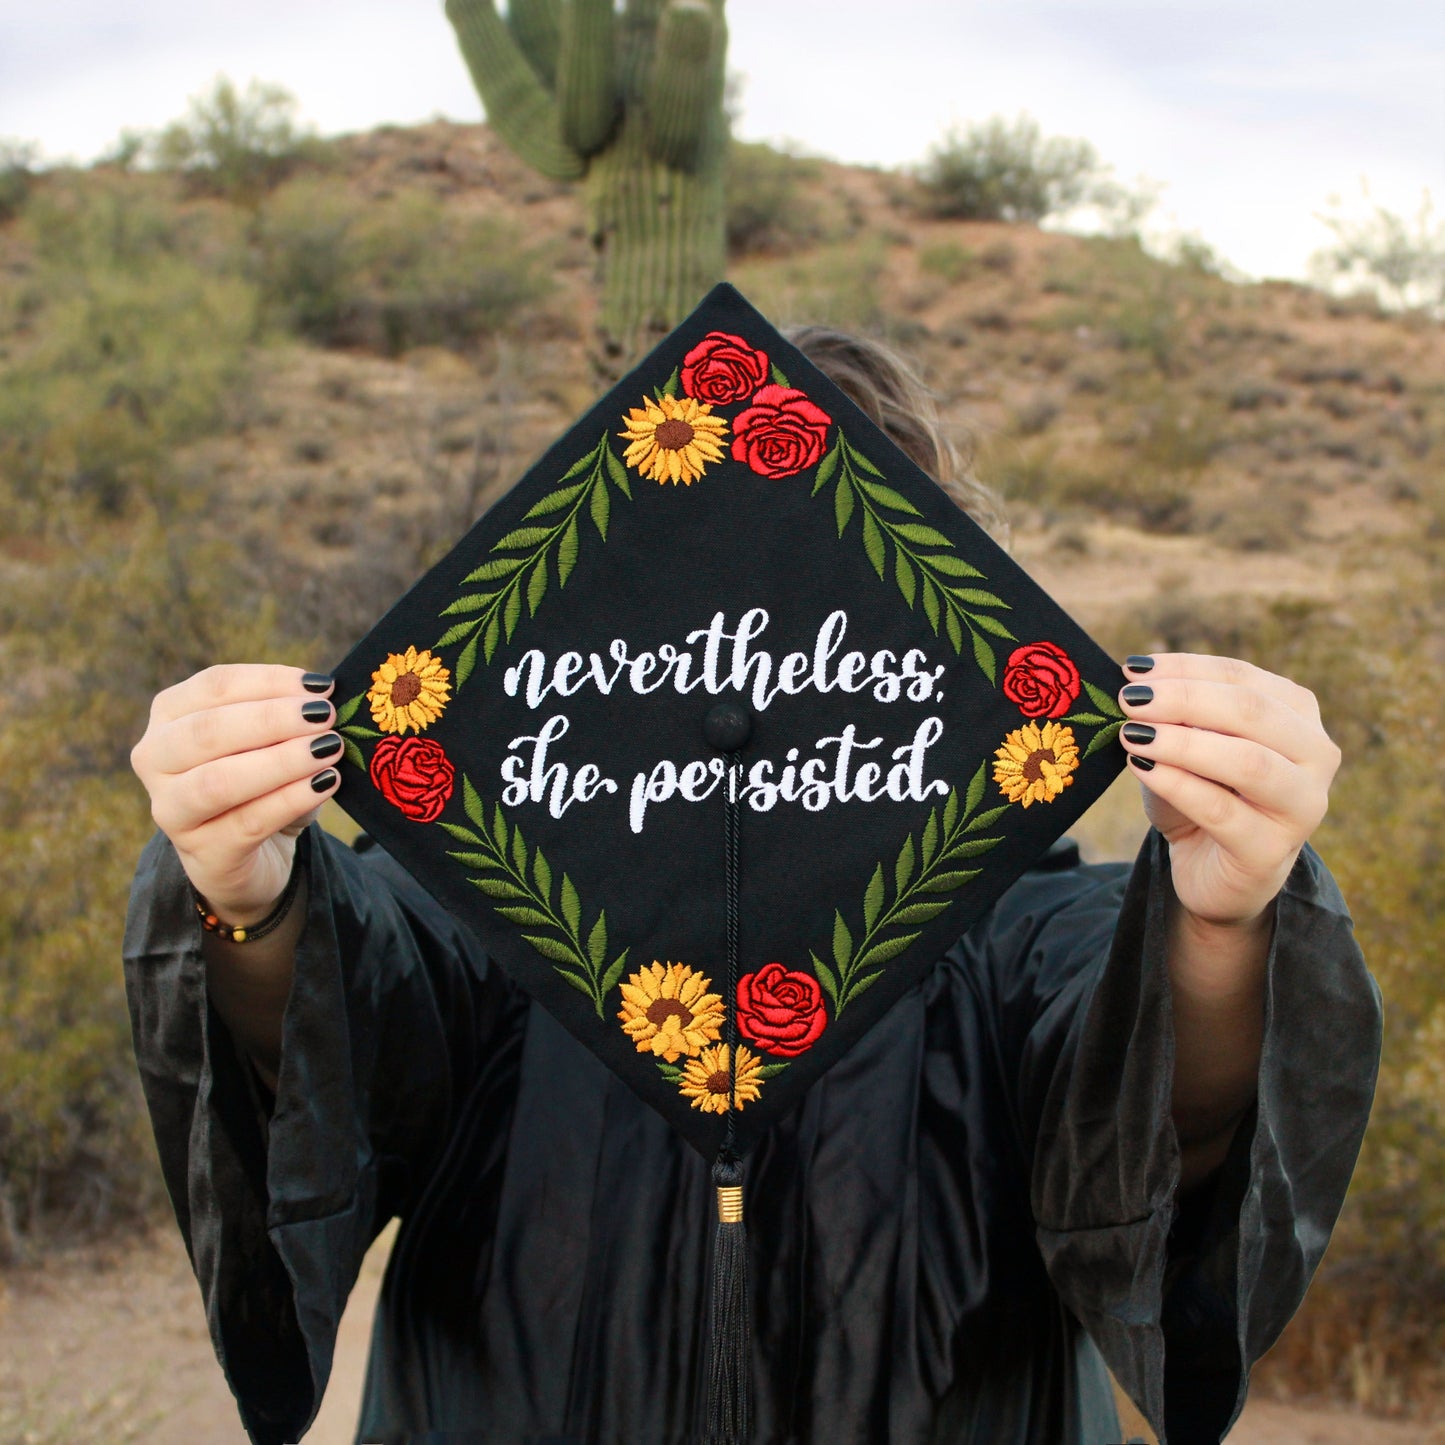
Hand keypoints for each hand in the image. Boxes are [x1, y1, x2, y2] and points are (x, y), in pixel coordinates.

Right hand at [131, 665, 341, 922]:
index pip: (213, 686)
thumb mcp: (271, 742)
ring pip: (219, 781)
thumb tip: (325, 698)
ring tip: (329, 748)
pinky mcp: (204, 854)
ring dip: (281, 761)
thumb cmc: (263, 782)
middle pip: (207, 731)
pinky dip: (291, 800)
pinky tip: (326, 783)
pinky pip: (249, 823)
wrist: (257, 854)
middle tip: (326, 716)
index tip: (319, 686)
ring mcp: (171, 811)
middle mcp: (155, 759)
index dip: (268, 682)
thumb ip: (287, 717)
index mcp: (169, 715)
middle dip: (272, 720)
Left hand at [1117, 653, 1340, 928]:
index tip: (1133, 668)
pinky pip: (1221, 810)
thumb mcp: (1187, 748)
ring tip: (1131, 733)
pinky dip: (1177, 784)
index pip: (1243, 678)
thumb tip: (1138, 683)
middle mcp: (1316, 755)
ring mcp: (1302, 806)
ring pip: (1246, 762)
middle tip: (1130, 699)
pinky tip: (1141, 767)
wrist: (1213, 871)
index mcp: (1298, 715)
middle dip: (1184, 699)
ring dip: (1183, 742)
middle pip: (1252, 712)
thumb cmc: (1203, 795)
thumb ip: (1175, 717)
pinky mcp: (1271, 851)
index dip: (1186, 668)